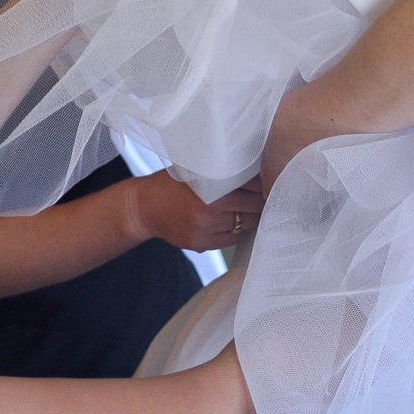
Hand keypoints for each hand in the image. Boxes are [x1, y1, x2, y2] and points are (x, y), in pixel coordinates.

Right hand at [126, 171, 262, 251]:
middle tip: (267, 194)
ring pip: (245, 225)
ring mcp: (204, 229)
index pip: (252, 185)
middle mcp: (208, 208)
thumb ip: (222, 171)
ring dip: (252, 217)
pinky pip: (233, 239)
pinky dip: (240, 230)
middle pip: (253, 206)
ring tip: (255, 208)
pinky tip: (239, 221)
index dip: (263, 183)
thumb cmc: (173, 182)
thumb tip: (257, 171)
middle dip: (261, 200)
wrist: (144, 207)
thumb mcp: (196, 169)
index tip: (268, 180)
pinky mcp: (200, 244)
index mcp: (210, 185)